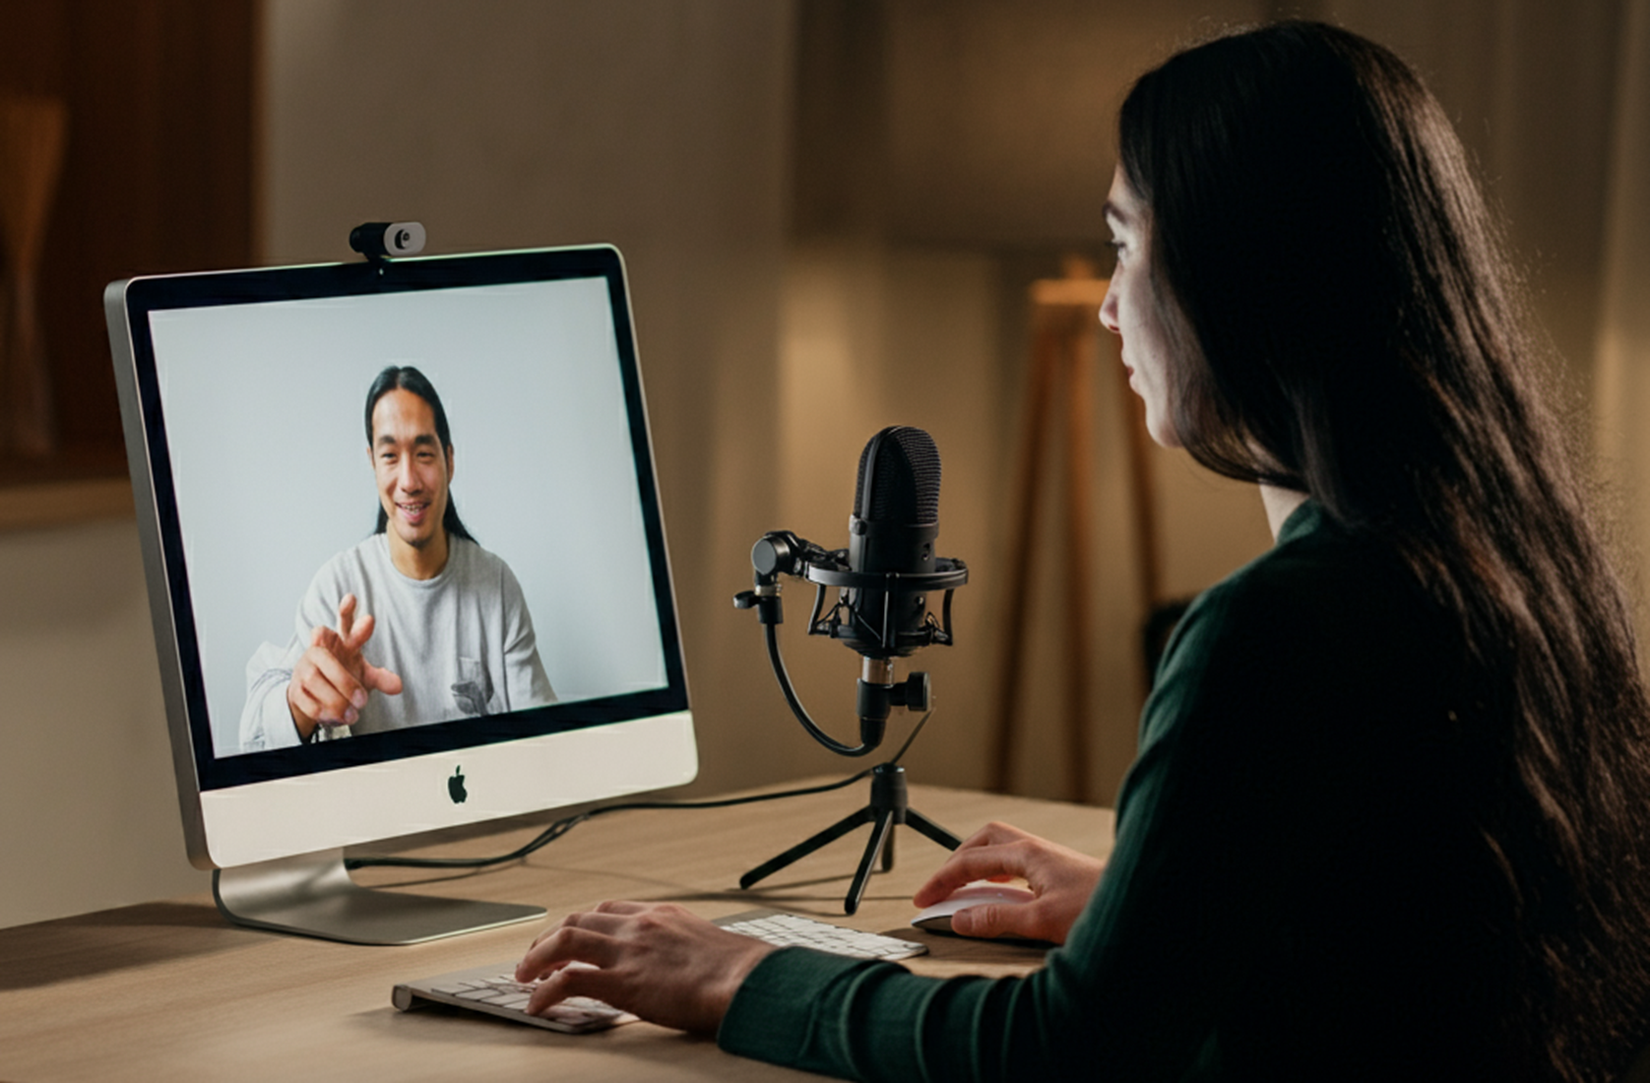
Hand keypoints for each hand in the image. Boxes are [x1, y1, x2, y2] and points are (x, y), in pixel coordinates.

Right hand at [286, 594, 403, 737]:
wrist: (313, 696)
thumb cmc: (341, 678)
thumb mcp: (364, 676)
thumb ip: (381, 678)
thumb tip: (398, 685)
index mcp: (340, 642)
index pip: (343, 622)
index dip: (347, 612)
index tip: (351, 599)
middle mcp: (320, 651)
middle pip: (324, 656)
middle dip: (343, 677)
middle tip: (363, 698)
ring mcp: (305, 668)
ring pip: (316, 679)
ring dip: (337, 699)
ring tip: (355, 712)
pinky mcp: (296, 688)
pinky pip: (306, 698)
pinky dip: (322, 709)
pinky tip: (337, 717)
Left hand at [515, 901, 775, 1033]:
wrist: (747, 981)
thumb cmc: (740, 970)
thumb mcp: (708, 943)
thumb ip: (684, 946)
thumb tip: (684, 965)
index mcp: (661, 914)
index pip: (608, 909)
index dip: (582, 923)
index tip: (570, 936)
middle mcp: (639, 925)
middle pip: (578, 919)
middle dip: (550, 937)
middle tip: (535, 956)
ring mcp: (628, 951)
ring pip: (564, 941)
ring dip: (536, 957)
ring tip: (524, 975)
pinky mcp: (622, 983)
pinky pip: (569, 981)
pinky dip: (545, 992)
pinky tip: (537, 1004)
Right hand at [913, 821, 1104, 943]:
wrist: (1142, 906)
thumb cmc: (1101, 911)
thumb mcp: (1041, 921)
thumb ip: (996, 919)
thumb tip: (960, 917)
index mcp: (1028, 856)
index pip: (970, 861)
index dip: (941, 881)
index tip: (923, 900)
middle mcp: (1037, 850)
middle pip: (983, 841)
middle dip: (955, 861)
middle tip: (938, 888)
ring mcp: (1049, 858)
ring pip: (1000, 848)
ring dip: (976, 863)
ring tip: (962, 888)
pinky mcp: (1059, 871)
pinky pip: (1016, 861)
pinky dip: (997, 872)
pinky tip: (1000, 893)